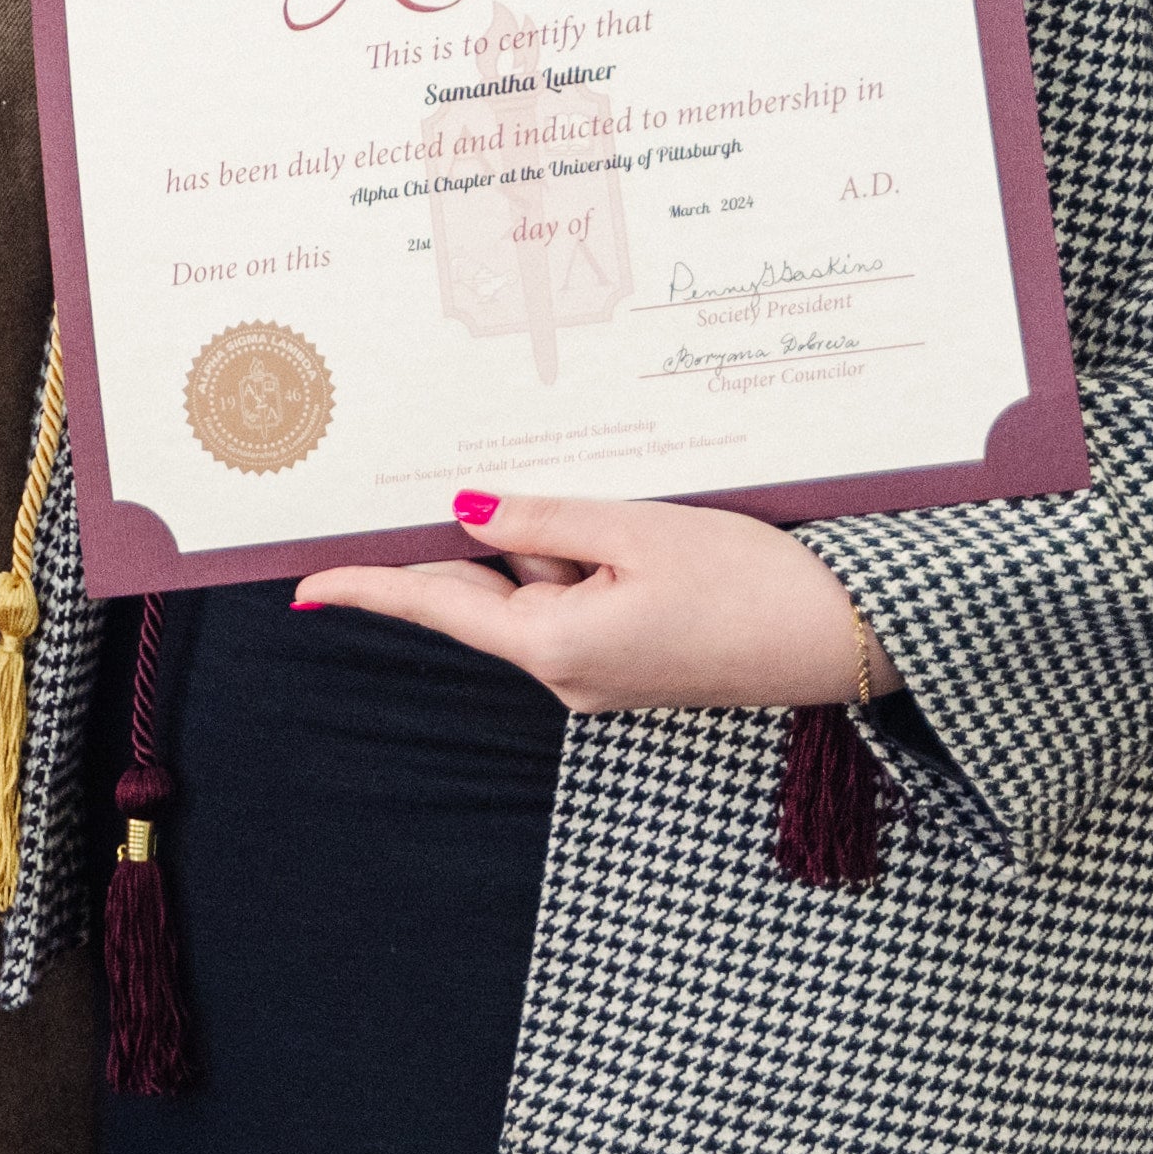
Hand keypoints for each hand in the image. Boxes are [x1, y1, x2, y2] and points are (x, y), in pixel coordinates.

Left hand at [288, 491, 882, 715]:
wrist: (850, 642)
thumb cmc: (753, 584)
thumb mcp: (638, 531)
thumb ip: (544, 519)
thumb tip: (465, 515)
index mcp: (554, 645)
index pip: (436, 607)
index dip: (366, 589)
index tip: (302, 587)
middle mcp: (567, 673)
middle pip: (491, 591)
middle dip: (495, 535)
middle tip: (492, 479)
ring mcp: (601, 674)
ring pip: (541, 589)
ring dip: (558, 541)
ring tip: (628, 512)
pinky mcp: (634, 664)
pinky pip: (581, 601)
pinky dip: (587, 561)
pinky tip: (634, 531)